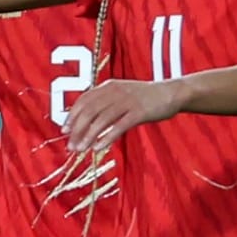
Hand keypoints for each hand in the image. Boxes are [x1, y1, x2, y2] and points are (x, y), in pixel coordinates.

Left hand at [64, 78, 184, 151]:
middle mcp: (114, 92)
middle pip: (89, 111)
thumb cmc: (144, 97)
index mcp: (108, 87)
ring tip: (81, 149)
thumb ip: (106, 103)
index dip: (72, 116)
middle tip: (70, 146)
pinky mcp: (139, 112)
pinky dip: (107, 137)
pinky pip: (119, 126)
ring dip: (89, 136)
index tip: (64, 131)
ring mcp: (127, 101)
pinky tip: (98, 147)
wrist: (172, 93)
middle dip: (77, 129)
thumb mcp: (122, 94)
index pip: (84, 101)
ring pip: (101, 120)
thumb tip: (87, 119)